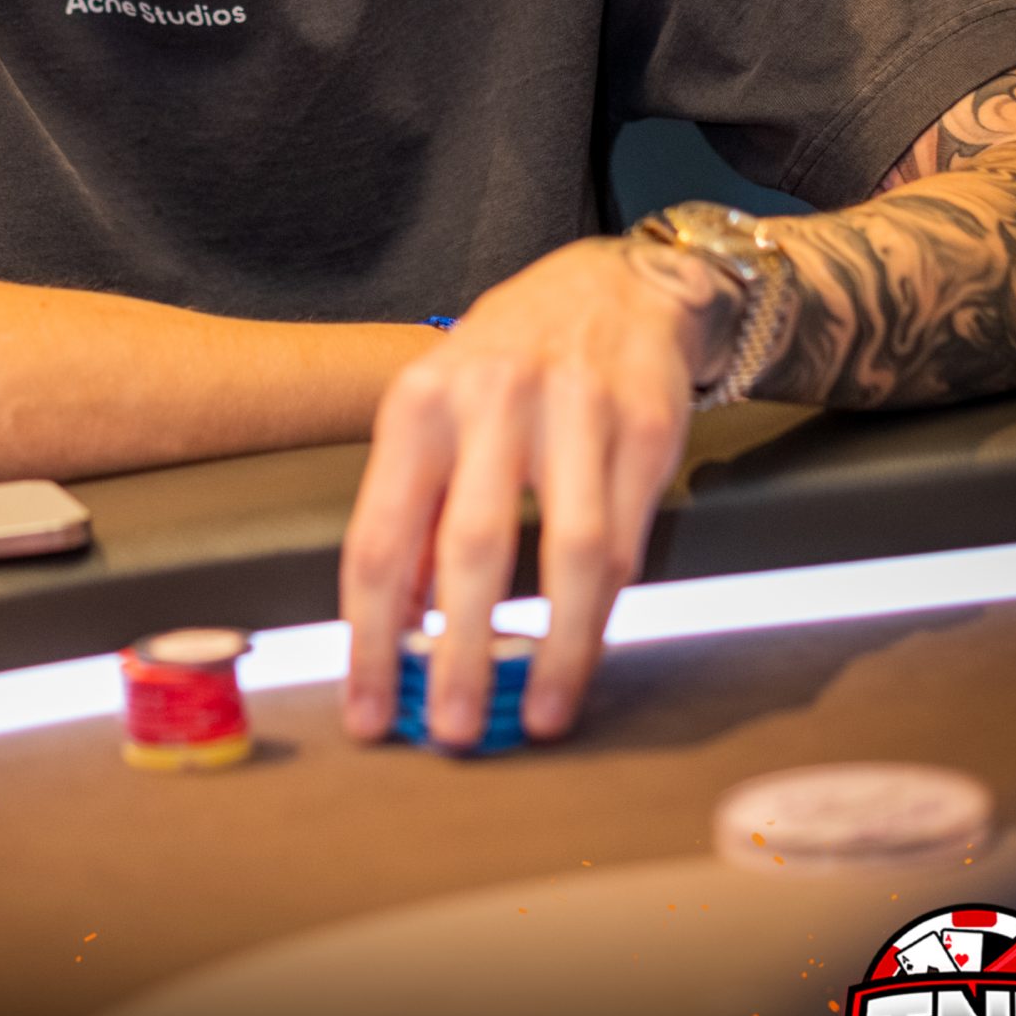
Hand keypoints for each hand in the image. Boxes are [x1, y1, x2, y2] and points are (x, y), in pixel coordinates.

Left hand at [339, 234, 738, 748]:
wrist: (611, 285)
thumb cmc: (507, 363)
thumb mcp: (435, 412)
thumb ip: (412, 511)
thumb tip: (392, 627)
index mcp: (419, 403)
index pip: (378, 540)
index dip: (370, 641)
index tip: (369, 711)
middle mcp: (492, 399)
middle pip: (471, 550)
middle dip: (461, 656)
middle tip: (453, 730)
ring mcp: (576, 410)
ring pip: (572, 555)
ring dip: (557, 650)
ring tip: (544, 714)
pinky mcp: (646, 427)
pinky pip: (628, 538)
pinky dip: (607, 607)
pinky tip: (587, 647)